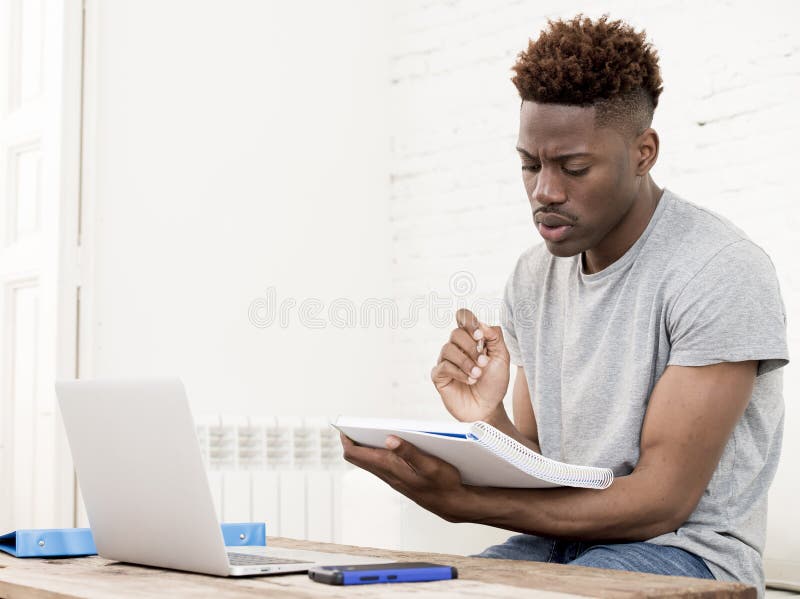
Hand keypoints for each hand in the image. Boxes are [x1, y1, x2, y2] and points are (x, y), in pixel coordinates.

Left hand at [340, 432, 470, 522]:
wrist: (454, 504)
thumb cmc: (444, 484)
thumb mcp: (430, 465)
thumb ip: (409, 452)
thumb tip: (389, 439)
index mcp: (390, 467)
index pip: (355, 455)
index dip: (346, 439)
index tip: (344, 425)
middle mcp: (387, 474)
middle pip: (358, 457)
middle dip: (353, 440)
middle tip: (352, 424)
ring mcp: (392, 477)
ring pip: (369, 461)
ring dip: (365, 446)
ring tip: (367, 429)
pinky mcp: (400, 478)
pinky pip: (380, 464)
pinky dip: (378, 451)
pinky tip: (388, 443)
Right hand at [431, 308, 510, 421]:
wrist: (489, 407)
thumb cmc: (494, 383)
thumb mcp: (502, 357)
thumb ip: (495, 337)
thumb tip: (481, 324)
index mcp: (471, 339)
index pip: (463, 317)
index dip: (468, 322)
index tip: (480, 336)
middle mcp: (457, 347)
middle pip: (455, 333)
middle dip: (471, 348)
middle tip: (483, 362)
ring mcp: (446, 360)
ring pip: (448, 348)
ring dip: (466, 362)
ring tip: (477, 375)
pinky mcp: (439, 375)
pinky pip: (443, 366)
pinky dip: (459, 373)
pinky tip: (470, 381)